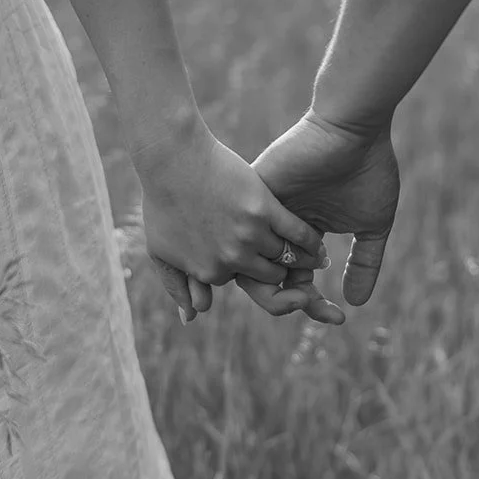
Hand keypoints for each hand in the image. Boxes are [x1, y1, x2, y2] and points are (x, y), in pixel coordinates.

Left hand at [135, 118, 329, 322]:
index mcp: (210, 272)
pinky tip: (318, 244)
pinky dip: (312, 242)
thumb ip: (177, 287)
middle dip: (277, 267)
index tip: (254, 257)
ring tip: (311, 255)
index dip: (249, 267)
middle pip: (270, 275)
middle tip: (289, 261)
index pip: (243, 281)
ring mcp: (250, 235)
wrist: (173, 159)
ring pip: (286, 256)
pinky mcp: (266, 209)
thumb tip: (191, 318)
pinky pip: (299, 234)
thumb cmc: (163, 203)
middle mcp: (232, 259)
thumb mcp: (161, 252)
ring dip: (301, 258)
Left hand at [234, 111, 399, 319]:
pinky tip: (289, 275)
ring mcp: (261, 215)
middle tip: (320, 311)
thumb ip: (364, 264)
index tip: (338, 319)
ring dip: (279, 292)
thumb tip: (355, 303)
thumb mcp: (372, 225)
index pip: (293, 279)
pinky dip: (265, 264)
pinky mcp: (252, 198)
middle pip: (269, 280)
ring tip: (306, 298)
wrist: (354, 128)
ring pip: (252, 267)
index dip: (312, 305)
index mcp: (298, 233)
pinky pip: (243, 239)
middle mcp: (275, 227)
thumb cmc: (367, 169)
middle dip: (295, 304)